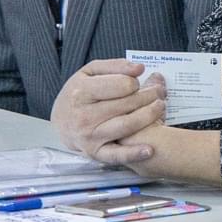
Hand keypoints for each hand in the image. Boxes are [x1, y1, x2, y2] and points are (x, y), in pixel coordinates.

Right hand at [51, 59, 165, 165]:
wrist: (60, 121)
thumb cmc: (80, 92)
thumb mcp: (90, 72)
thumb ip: (115, 66)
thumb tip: (140, 68)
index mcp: (82, 92)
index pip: (122, 85)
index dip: (135, 83)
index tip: (137, 83)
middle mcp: (84, 116)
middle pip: (128, 104)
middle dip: (150, 96)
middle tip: (160, 91)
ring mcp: (90, 136)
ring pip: (127, 125)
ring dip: (150, 116)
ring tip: (161, 107)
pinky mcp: (95, 152)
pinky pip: (116, 155)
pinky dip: (134, 154)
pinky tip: (149, 150)